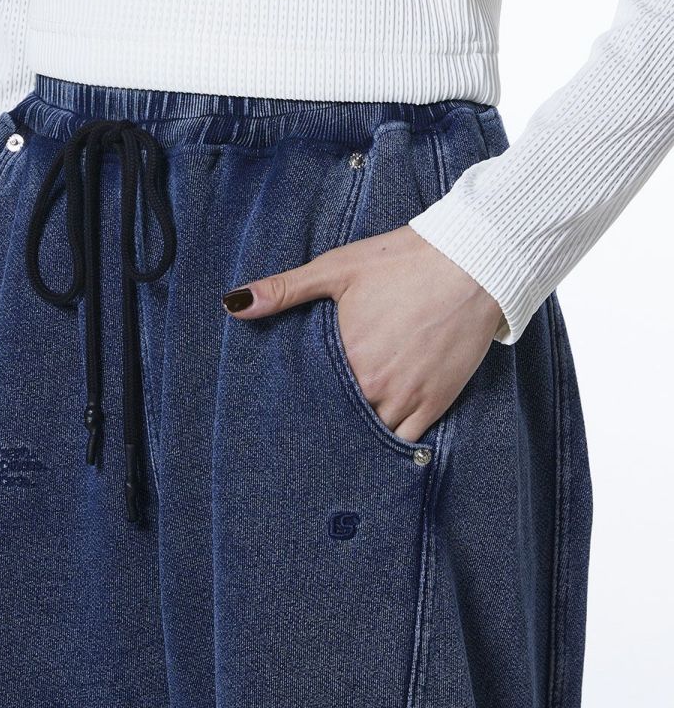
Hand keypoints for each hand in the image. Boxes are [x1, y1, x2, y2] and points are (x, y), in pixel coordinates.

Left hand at [221, 225, 504, 440]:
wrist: (473, 263)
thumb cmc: (403, 262)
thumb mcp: (338, 268)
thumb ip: (285, 289)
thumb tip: (233, 304)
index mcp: (346, 356)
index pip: (309, 398)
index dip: (297, 406)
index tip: (285, 413)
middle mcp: (374, 386)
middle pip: (338, 421)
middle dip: (323, 425)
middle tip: (304, 437)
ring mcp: (408, 398)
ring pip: (371, 436)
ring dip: (355, 437)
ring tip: (337, 442)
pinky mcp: (436, 402)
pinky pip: (407, 441)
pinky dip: (390, 445)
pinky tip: (375, 443)